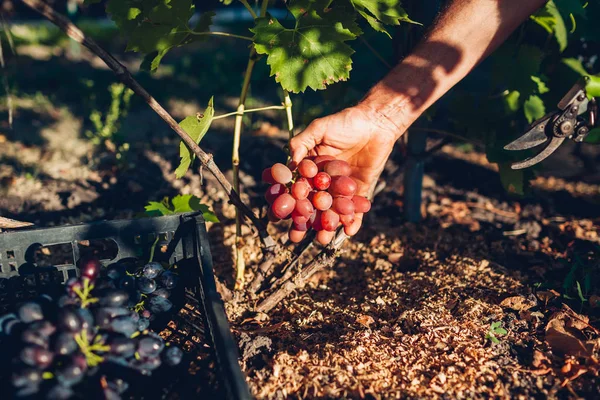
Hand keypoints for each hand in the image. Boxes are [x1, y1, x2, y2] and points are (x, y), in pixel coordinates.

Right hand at [289, 103, 402, 235]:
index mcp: (310, 168)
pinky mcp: (360, 191)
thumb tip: (290, 161)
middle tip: (295, 238)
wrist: (376, 123)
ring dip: (327, 224)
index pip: (296, 188)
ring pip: (332, 210)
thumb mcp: (320, 128)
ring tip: (322, 239)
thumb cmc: (345, 122)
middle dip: (304, 221)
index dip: (286, 201)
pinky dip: (354, 220)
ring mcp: (341, 189)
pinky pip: (356, 209)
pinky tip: (349, 232)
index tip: (276, 216)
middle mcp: (323, 181)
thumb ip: (303, 142)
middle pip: (311, 204)